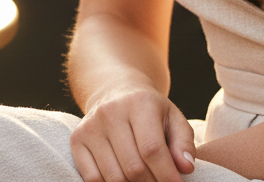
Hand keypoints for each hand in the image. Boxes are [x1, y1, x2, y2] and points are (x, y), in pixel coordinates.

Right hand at [70, 86, 195, 181]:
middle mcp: (111, 112)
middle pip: (133, 168)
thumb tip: (185, 168)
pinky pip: (92, 179)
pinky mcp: (77, 139)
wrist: (115, 90)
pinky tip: (122, 180)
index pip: (152, 150)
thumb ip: (184, 143)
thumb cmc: (150, 111)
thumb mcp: (172, 118)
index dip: (167, 176)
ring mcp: (91, 125)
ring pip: (114, 178)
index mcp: (139, 103)